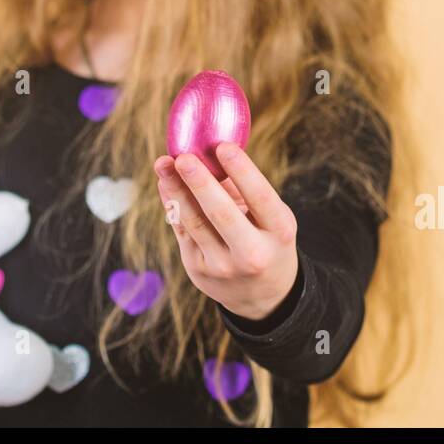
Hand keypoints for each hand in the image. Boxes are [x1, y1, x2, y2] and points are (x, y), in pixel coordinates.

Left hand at [154, 142, 298, 322]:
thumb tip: (209, 150)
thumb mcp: (271, 218)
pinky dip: (172, 204)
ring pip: (194, 223)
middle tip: (184, 157)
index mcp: (279, 233)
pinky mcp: (198, 270)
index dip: (242, 171)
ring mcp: (223, 266)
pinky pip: (181, 231)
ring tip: (164, 164)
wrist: (262, 297)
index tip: (224, 146)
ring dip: (176, 190)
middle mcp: (252, 253)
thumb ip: (244, 190)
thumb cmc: (266, 241)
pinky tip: (165, 183)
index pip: (261, 198)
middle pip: (221, 214)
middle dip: (200, 183)